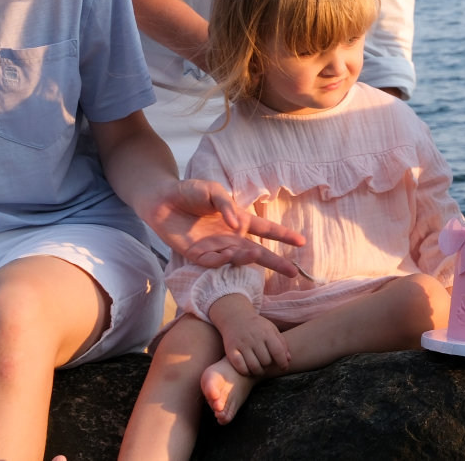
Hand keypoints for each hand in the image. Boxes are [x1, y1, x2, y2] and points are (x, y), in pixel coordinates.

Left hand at [146, 179, 305, 274]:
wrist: (162, 200)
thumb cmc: (190, 192)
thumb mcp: (213, 191)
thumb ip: (228, 206)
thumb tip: (239, 226)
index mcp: (240, 220)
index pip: (267, 229)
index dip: (284, 235)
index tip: (302, 242)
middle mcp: (232, 237)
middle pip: (259, 252)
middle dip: (276, 262)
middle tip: (293, 273)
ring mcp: (217, 248)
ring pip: (238, 259)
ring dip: (244, 258)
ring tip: (250, 252)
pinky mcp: (199, 256)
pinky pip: (215, 263)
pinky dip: (220, 260)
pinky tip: (222, 254)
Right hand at [210, 296, 290, 375]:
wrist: (235, 317)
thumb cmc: (257, 326)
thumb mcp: (271, 329)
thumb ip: (282, 344)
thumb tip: (288, 360)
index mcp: (266, 333)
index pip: (278, 351)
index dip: (283, 363)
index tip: (284, 367)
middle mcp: (254, 338)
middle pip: (266, 361)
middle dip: (268, 365)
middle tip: (266, 363)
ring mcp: (242, 344)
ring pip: (254, 366)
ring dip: (258, 371)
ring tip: (259, 368)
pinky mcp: (231, 350)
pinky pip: (240, 367)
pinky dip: (246, 372)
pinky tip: (248, 369)